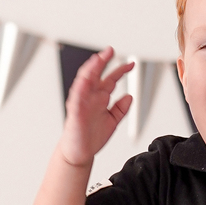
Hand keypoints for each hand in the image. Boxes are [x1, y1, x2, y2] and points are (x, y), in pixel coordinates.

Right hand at [60, 47, 133, 164]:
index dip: (120, 70)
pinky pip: (76, 98)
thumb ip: (121, 109)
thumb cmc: (91, 136)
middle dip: (102, 62)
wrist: (80, 153)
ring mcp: (81, 103)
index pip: (110, 79)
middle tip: (110, 51)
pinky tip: (85, 80)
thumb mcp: (112, 120)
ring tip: (96, 60)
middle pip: (95, 75)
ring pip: (83, 82)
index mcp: (99, 98)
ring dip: (89, 70)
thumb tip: (130, 96)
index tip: (131, 64)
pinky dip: (80, 89)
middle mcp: (90, 98)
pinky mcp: (75, 113)